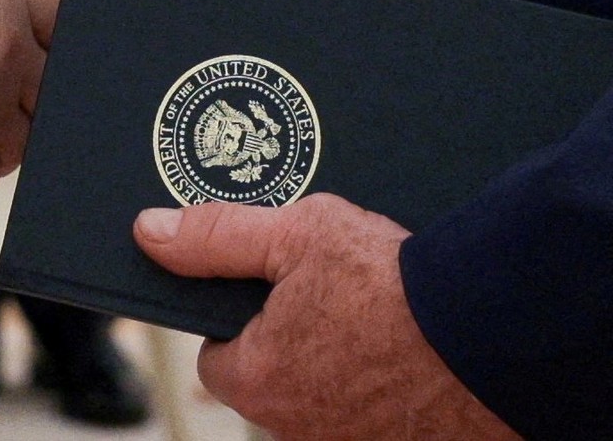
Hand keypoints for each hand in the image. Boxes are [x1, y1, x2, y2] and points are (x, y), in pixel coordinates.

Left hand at [132, 194, 518, 439]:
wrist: (501, 333)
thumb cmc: (396, 286)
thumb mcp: (295, 234)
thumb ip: (217, 236)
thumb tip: (151, 231)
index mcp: (259, 379)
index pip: (217, 358)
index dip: (236, 319)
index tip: (266, 292)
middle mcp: (299, 427)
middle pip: (273, 378)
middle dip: (292, 338)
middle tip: (331, 296)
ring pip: (325, 396)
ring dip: (340, 362)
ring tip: (376, 317)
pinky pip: (377, 412)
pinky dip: (385, 383)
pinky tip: (407, 348)